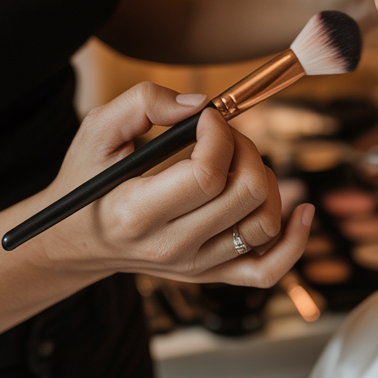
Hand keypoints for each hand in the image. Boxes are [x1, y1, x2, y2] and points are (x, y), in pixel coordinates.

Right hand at [28, 83, 311, 285]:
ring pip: (263, 224)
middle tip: (225, 134)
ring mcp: (195, 265)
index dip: (220, 135)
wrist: (77, 241)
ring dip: (267, 180)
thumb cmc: (89, 182)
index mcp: (136, 213)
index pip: (206, 176)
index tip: (208, 118)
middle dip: (245, 148)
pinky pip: (268, 270)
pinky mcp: (212, 274)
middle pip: (243, 196)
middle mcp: (170, 247)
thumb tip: (198, 104)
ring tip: (240, 162)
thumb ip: (142, 103)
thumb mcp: (96, 131)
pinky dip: (295, 241)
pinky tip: (301, 208)